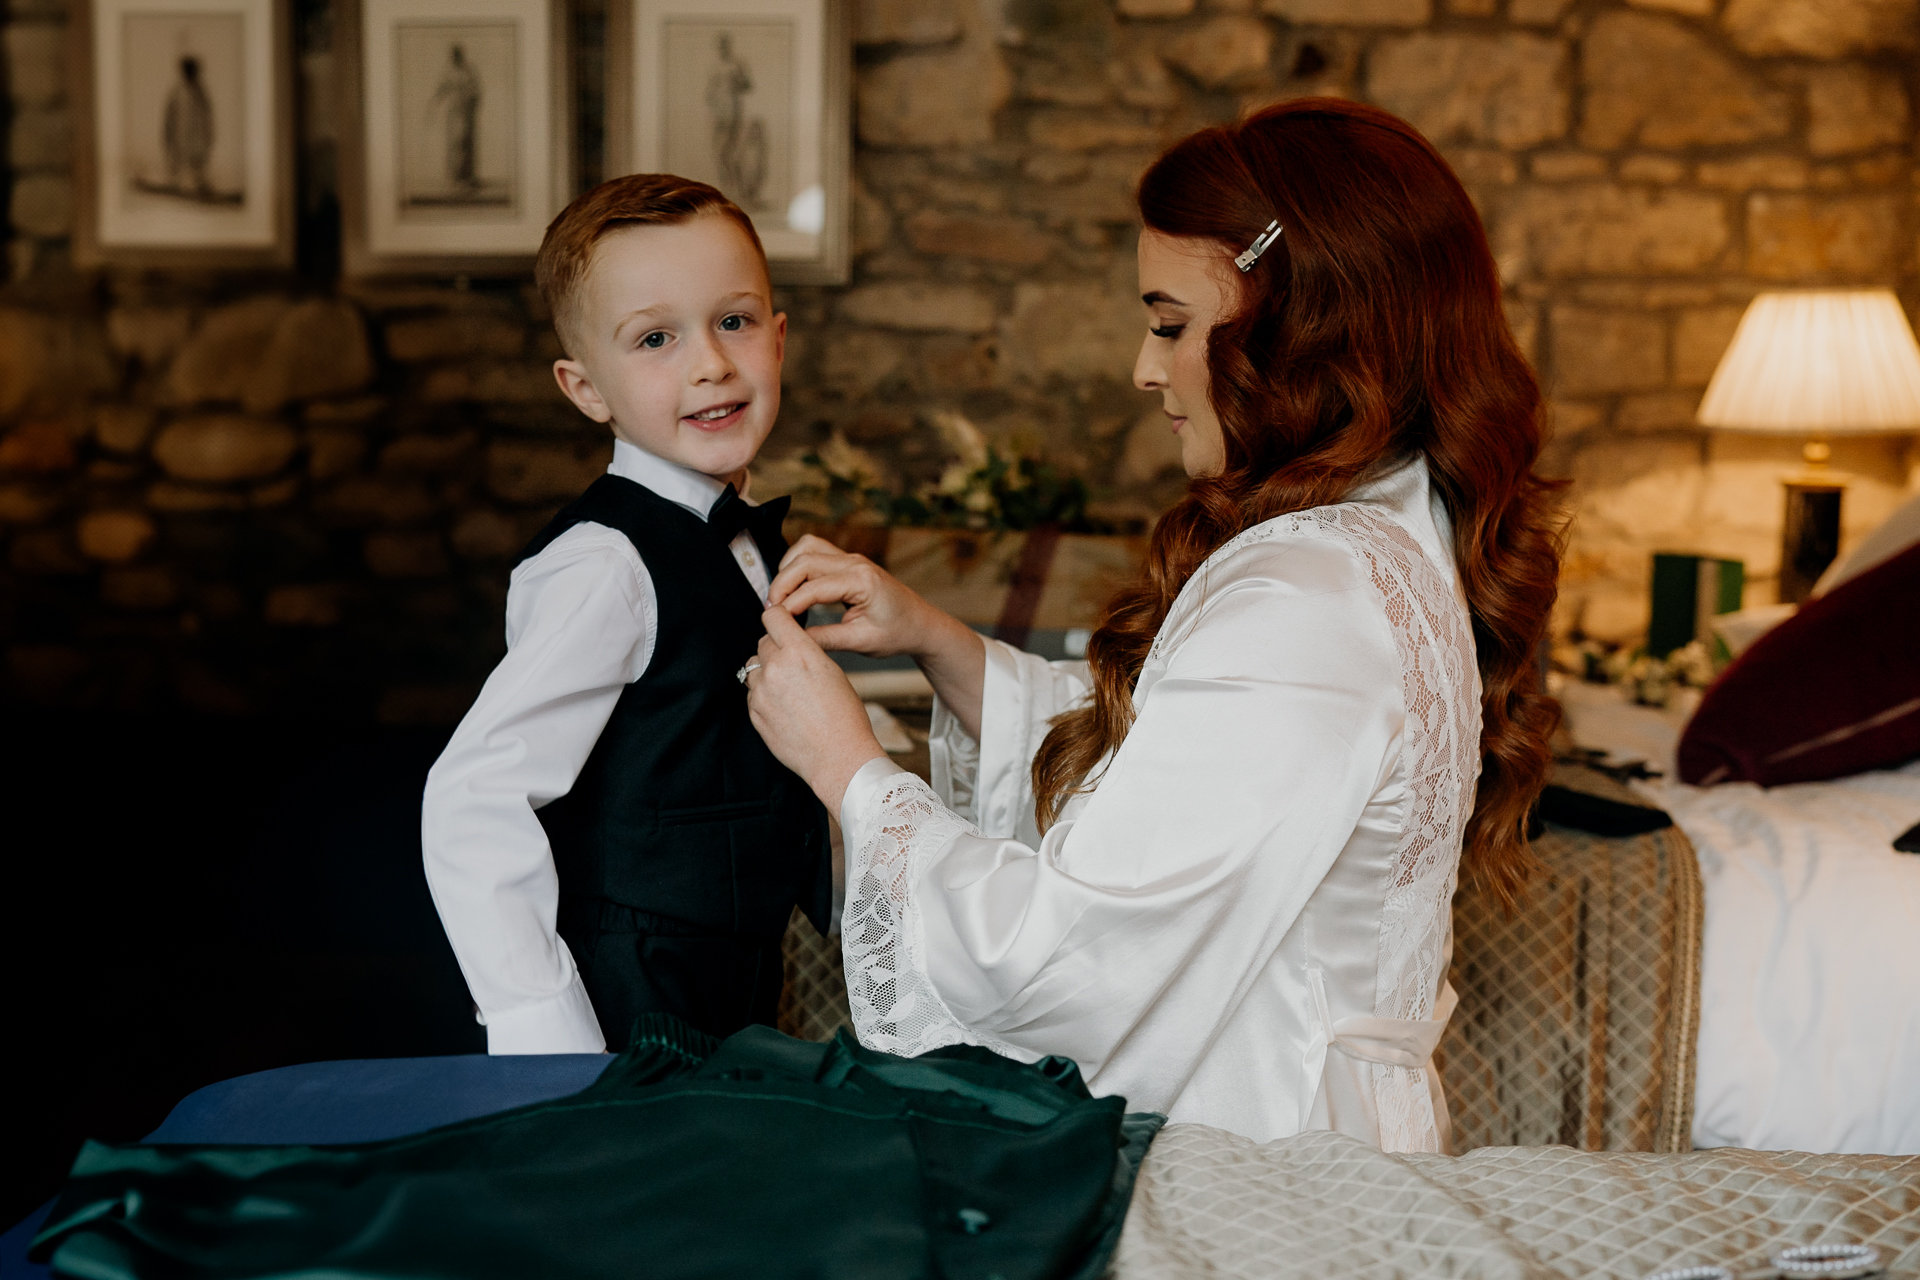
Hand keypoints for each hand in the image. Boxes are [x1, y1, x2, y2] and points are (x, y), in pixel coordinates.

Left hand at [745, 605, 888, 814]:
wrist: (838, 757)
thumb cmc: (844, 718)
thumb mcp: (832, 672)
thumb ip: (806, 652)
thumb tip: (790, 643)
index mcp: (800, 652)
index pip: (773, 616)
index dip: (778, 618)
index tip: (782, 624)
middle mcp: (776, 668)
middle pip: (763, 641)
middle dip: (775, 648)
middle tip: (792, 663)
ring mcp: (762, 692)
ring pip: (753, 667)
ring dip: (766, 671)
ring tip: (788, 688)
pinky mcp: (755, 712)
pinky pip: (753, 693)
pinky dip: (764, 695)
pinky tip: (785, 707)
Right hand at [767, 535, 935, 657]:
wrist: (920, 624)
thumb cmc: (898, 633)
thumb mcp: (862, 642)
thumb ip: (826, 639)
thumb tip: (794, 639)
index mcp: (862, 581)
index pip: (814, 587)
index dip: (789, 604)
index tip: (775, 621)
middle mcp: (856, 563)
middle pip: (804, 559)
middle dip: (782, 583)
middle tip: (771, 609)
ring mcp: (852, 558)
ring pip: (807, 548)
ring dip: (788, 568)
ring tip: (780, 598)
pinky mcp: (848, 562)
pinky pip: (815, 552)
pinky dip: (798, 565)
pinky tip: (794, 589)